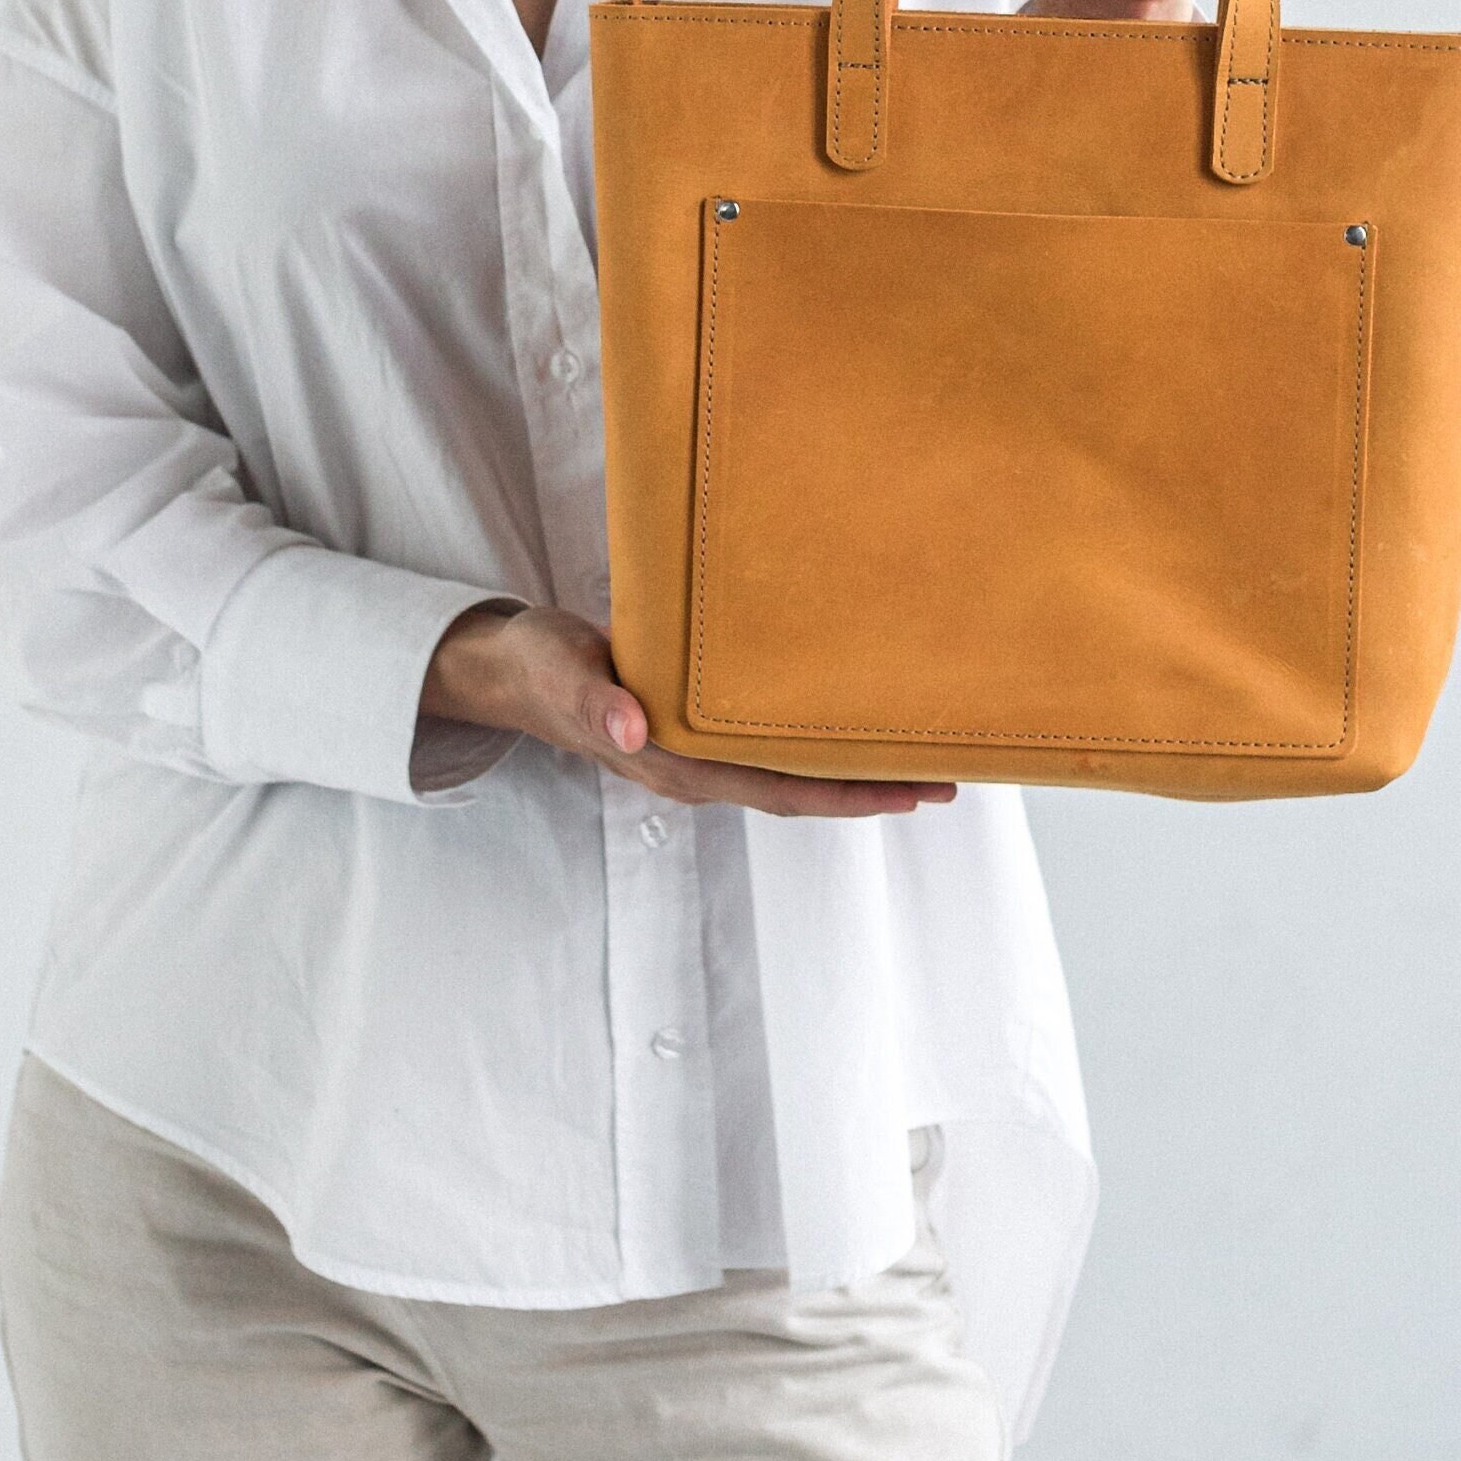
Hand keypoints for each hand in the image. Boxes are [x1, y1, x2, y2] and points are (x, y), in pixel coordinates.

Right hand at [422, 600, 955, 818]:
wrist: (510, 668)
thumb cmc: (539, 667)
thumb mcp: (561, 673)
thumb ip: (596, 699)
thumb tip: (635, 729)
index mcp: (673, 763)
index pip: (777, 790)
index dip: (845, 794)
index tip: (909, 792)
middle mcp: (696, 769)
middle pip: (800, 789)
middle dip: (872, 788)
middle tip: (950, 776)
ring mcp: (697, 753)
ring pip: (790, 771)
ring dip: (852, 768)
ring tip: (920, 754)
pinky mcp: (696, 728)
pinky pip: (770, 745)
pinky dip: (816, 741)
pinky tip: (847, 723)